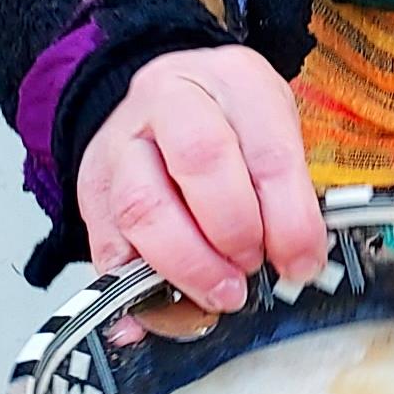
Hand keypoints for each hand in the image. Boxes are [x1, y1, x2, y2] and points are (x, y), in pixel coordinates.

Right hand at [77, 46, 328, 311]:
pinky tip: (153, 313)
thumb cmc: (232, 122)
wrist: (169, 100)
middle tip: (252, 268)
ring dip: (187, 263)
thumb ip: (289, 194)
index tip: (300, 263)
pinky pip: (106, 246)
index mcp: (233, 79)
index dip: (288, 218)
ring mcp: (123, 143)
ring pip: (142, 205)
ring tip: (219, 290)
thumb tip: (298, 267)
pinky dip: (129, 292)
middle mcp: (170, 100)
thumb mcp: (276, 133)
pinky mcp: (93, 188)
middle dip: (233, 232)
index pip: (267, 148)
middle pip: (199, 163)